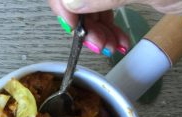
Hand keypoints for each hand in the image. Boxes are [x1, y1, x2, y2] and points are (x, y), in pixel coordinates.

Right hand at [47, 0, 181, 54]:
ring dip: (94, 30)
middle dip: (82, 23)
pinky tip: (117, 41)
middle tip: (98, 45)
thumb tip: (70, 4)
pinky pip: (103, 8)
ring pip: (87, 5)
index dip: (64, 7)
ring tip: (111, 47)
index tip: (74, 30)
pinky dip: (106, 27)